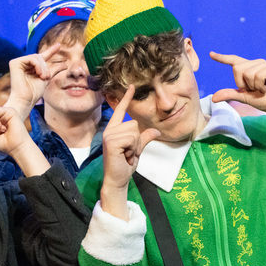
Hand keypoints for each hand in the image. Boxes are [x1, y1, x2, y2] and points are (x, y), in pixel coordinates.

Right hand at [5, 43, 69, 114]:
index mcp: (30, 67)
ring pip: (36, 57)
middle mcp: (23, 64)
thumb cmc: (35, 92)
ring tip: (42, 77)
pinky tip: (38, 73)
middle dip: (45, 67)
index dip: (51, 50)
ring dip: (42, 67)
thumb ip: (53, 70)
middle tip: (46, 77)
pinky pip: (31, 58)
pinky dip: (37, 65)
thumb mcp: (47, 79)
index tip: (59, 45)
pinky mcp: (14, 63)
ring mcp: (18, 63)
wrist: (26, 100)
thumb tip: (65, 64)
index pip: (41, 57)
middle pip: (39, 57)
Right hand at [100, 84, 159, 218]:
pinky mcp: (112, 142)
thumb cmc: (125, 165)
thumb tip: (156, 130)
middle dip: (137, 140)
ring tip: (127, 155)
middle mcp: (110, 130)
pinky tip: (125, 156)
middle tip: (129, 153)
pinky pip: (132, 138)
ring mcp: (109, 135)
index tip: (132, 86)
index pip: (121, 110)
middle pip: (134, 123)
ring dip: (135, 145)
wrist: (118, 180)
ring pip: (134, 131)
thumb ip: (144, 138)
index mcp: (115, 129)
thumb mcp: (137, 149)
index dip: (127, 98)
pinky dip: (133, 149)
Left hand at [209, 52, 265, 136]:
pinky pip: (258, 75)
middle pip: (238, 69)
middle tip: (256, 90)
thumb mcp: (244, 98)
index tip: (211, 54)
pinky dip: (261, 85)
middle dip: (244, 84)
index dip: (222, 58)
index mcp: (249, 69)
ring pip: (248, 73)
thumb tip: (213, 97)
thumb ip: (230, 94)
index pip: (234, 61)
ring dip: (254, 86)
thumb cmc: (265, 101)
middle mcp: (257, 63)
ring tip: (263, 89)